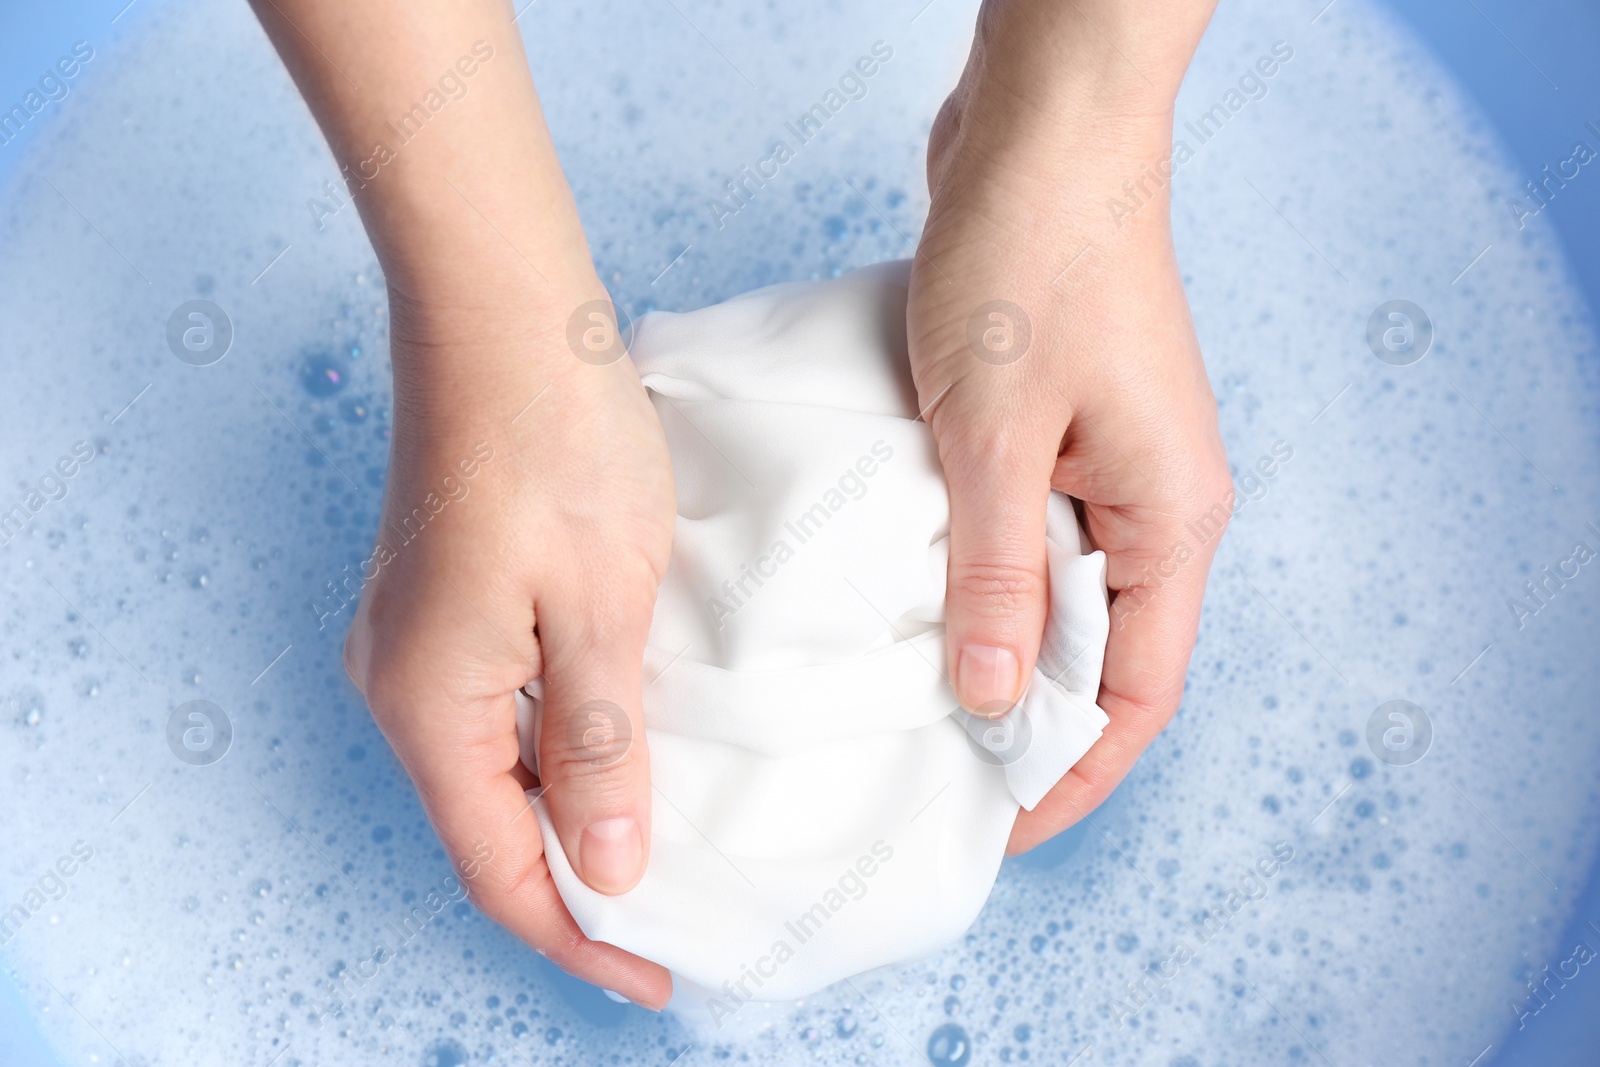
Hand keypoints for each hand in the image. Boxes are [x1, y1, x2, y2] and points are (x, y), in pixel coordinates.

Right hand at [250, 0, 677, 1004]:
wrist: (505, 316)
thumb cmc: (555, 445)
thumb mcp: (600, 612)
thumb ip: (599, 748)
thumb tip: (608, 866)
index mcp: (430, 703)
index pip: (502, 869)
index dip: (580, 936)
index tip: (660, 974)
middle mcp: (403, 684)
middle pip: (489, 828)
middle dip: (577, 885)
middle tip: (672, 921)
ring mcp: (418, 640)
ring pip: (495, 770)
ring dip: (571, 816)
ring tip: (661, 847)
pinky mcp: (447, 601)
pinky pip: (500, 711)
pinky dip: (559, 751)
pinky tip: (624, 750)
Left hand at [905, 0, 1226, 850]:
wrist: (1045, 126)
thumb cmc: (1035, 260)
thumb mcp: (994, 434)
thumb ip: (995, 573)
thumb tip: (992, 697)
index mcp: (1169, 516)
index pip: (1131, 692)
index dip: (1067, 773)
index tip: (996, 826)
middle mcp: (1153, 498)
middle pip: (1096, 649)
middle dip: (1022, 717)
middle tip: (930, 770)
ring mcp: (1107, 457)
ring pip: (1053, 587)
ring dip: (990, 638)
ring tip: (904, 696)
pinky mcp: (1060, 420)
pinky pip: (1021, 524)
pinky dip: (973, 567)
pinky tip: (905, 590)